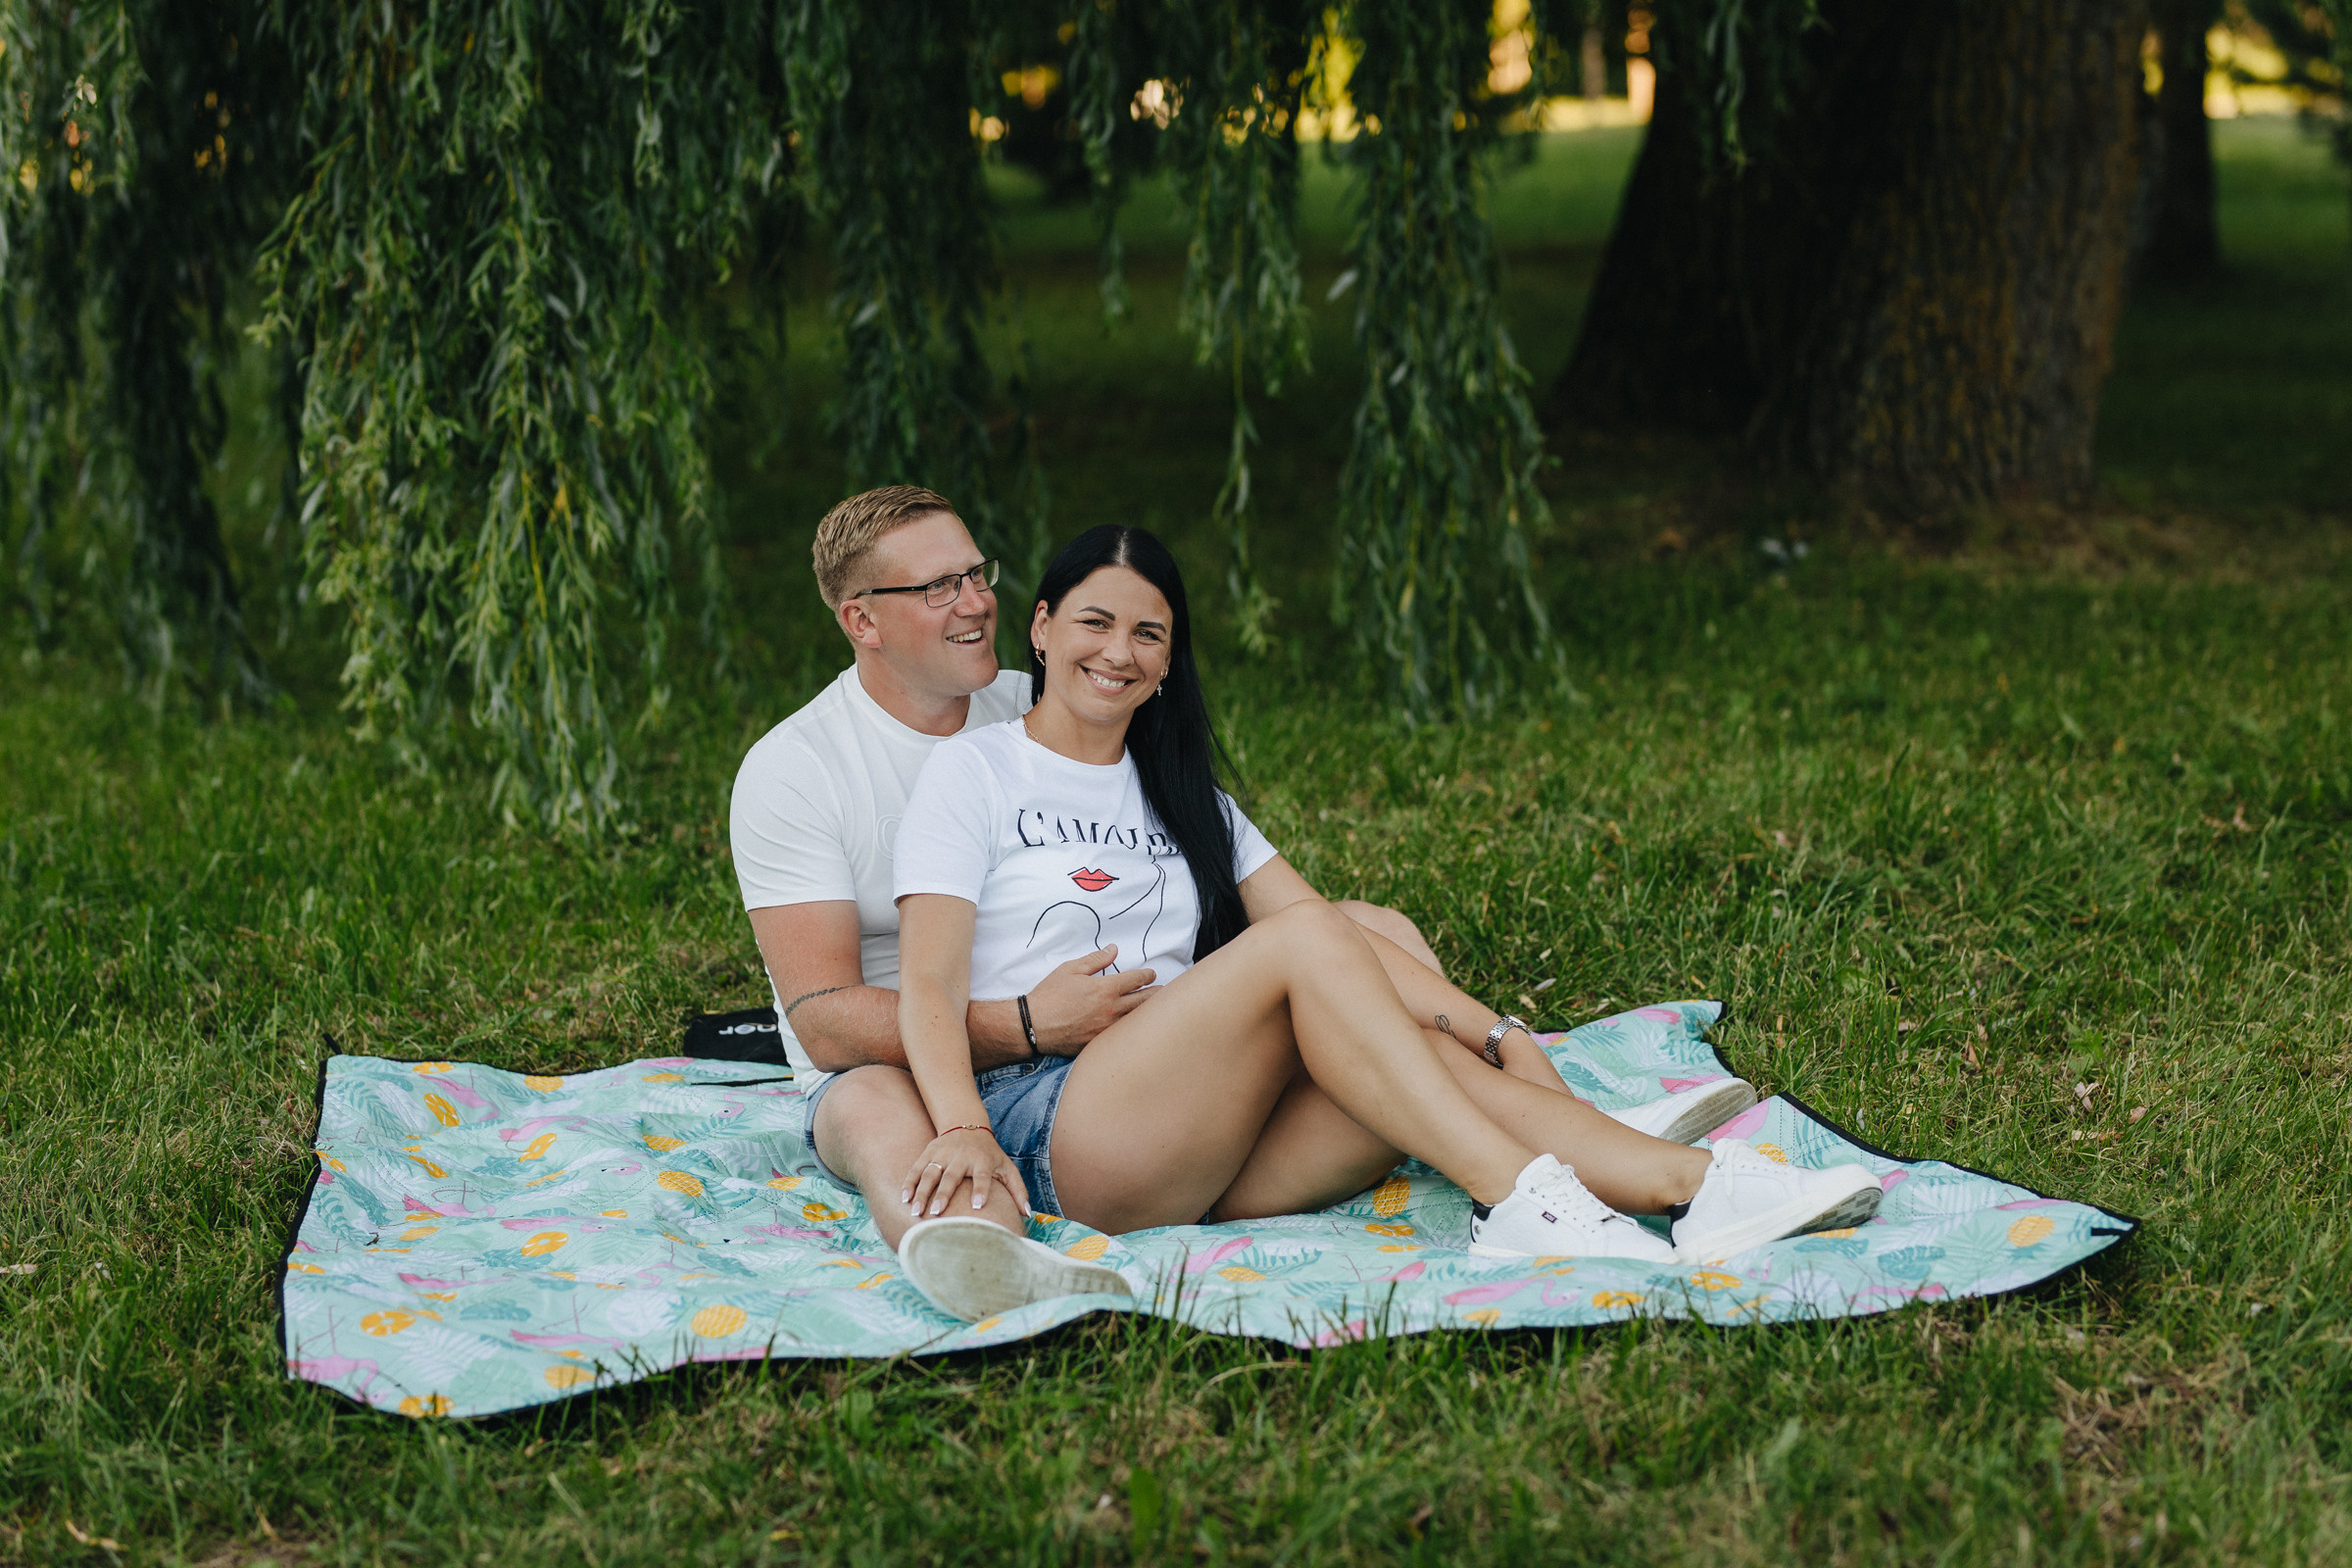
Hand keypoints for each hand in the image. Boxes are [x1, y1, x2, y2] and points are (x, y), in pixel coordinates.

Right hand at [900, 1127, 1031, 1219]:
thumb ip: (1018, 1190)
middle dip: (943, 1194)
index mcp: (982, 1160)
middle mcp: (961, 1156)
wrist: (967, 1124)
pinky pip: (916, 1169)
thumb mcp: (1006, 1167)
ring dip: (922, 1192)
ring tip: (916, 1211)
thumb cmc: (990, 1154)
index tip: (977, 1206)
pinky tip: (904, 1198)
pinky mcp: (928, 1152)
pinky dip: (909, 1182)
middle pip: (951, 1176)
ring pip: (930, 1174)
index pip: (982, 1176)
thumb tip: (1027, 1213)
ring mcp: (942, 1154)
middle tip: (936, 1213)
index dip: (981, 1190)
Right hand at [1024, 944, 1155, 1052]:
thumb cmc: (1050, 995)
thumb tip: (1114, 949)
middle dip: (1156, 994)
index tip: (1151, 974)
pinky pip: (1122, 1035)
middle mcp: (1111, 1010)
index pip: (1136, 980)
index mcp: (1105, 989)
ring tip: (1155, 1009)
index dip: (1147, 975)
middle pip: (1144, 1002)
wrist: (1033, 1026)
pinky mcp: (1100, 1043)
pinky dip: (1132, 1029)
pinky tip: (1135, 1027)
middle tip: (1163, 991)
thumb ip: (1096, 959)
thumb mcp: (1071, 969)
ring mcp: (1107, 1029)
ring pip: (1137, 1020)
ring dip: (1147, 1013)